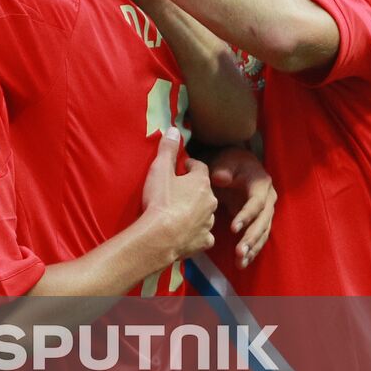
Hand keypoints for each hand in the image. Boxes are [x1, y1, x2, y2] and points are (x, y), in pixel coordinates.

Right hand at [140, 128, 216, 260]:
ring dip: (196, 211)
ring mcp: (208, 222)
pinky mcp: (204, 241)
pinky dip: (197, 232)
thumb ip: (167, 149)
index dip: (189, 166)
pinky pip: (203, 235)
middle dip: (193, 189)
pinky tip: (186, 233)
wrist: (161, 237)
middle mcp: (210, 201)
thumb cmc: (161, 201)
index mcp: (201, 182)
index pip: (200, 167)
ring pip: (205, 213)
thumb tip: (173, 129)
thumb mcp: (160, 170)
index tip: (180, 168)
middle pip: (204, 190)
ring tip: (179, 213)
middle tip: (177, 191)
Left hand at [209, 147, 275, 267]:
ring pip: (262, 233)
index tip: (233, 229)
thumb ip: (223, 169)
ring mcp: (265, 212)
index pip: (256, 203)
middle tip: (239, 252)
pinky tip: (242, 262)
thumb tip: (221, 178)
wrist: (233, 165)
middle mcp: (268, 199)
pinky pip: (258, 237)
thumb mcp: (226, 160)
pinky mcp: (258, 221)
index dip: (246, 216)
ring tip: (240, 262)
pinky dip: (251, 250)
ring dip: (252, 248)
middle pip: (263, 222)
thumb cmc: (228, 161)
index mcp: (261, 184)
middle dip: (251, 238)